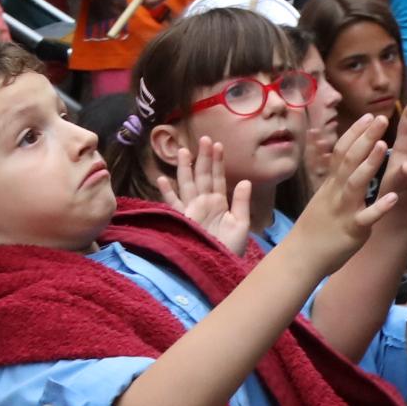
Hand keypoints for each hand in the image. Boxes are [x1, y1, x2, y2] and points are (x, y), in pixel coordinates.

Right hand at [160, 135, 252, 254]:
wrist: (218, 267)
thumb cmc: (230, 249)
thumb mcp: (241, 224)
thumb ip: (241, 202)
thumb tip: (244, 180)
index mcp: (219, 203)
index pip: (217, 178)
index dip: (217, 162)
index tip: (218, 145)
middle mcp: (204, 203)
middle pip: (202, 176)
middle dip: (203, 158)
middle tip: (204, 138)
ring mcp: (191, 210)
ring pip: (187, 184)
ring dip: (186, 168)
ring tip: (184, 151)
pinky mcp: (182, 220)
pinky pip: (173, 204)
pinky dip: (167, 192)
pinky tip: (162, 179)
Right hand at [293, 113, 400, 255]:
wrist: (300, 257)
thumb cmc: (316, 228)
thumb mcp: (324, 197)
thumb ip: (336, 179)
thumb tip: (345, 161)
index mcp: (332, 184)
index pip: (342, 151)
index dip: (355, 133)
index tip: (370, 115)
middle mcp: (336, 192)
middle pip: (349, 160)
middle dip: (365, 138)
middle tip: (382, 118)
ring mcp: (344, 210)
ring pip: (356, 183)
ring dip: (370, 164)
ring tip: (384, 146)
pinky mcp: (352, 230)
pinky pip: (367, 218)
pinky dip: (380, 207)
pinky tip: (395, 197)